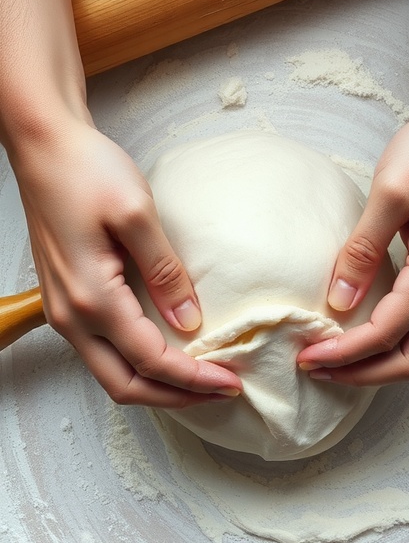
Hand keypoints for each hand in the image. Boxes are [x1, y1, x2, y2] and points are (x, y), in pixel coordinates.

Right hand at [12, 124, 241, 405]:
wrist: (43, 145)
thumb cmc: (85, 170)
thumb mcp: (136, 215)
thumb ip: (165, 273)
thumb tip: (190, 320)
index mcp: (92, 299)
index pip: (151, 360)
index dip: (195, 377)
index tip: (233, 381)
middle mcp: (72, 317)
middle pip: (126, 386)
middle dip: (176, 396)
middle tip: (221, 392)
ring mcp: (65, 312)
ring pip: (112, 374)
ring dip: (156, 384)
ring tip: (200, 379)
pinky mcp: (67, 300)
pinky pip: (103, 352)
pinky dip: (138, 364)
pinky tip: (168, 353)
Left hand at [298, 105, 408, 384]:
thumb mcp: (391, 193)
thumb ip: (362, 251)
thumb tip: (338, 302)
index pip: (385, 334)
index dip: (343, 353)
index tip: (305, 356)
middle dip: (361, 374)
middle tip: (316, 370)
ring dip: (379, 363)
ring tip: (334, 358)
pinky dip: (395, 342)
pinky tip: (363, 333)